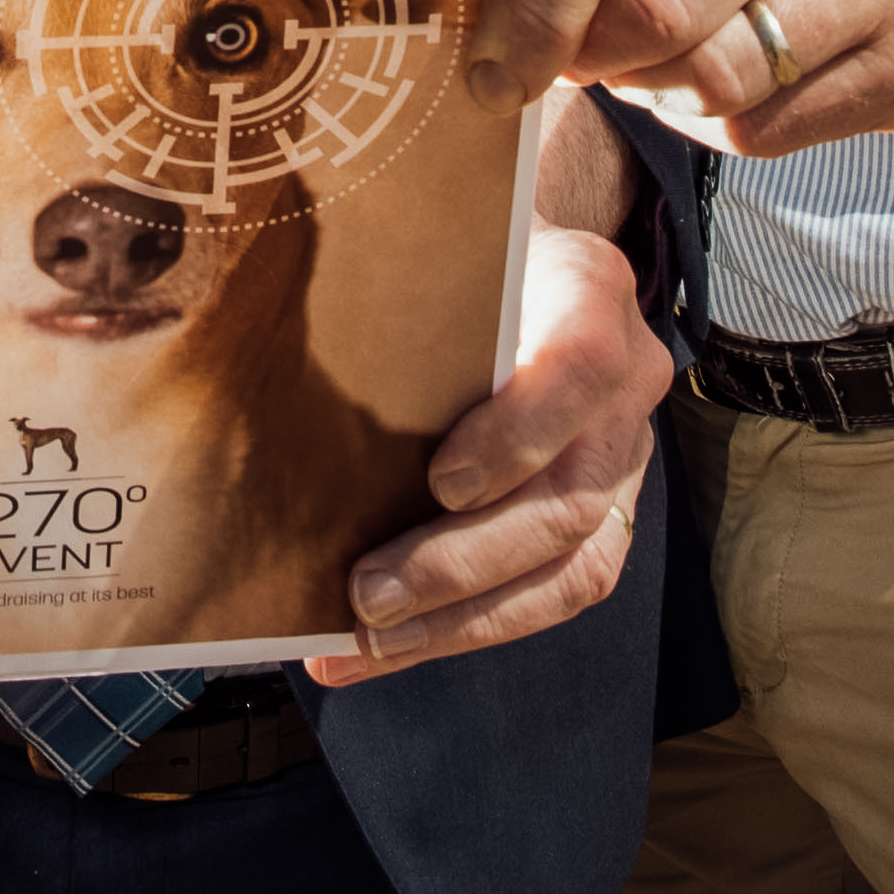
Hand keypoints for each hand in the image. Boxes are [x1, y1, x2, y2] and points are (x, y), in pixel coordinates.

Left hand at [306, 102, 668, 681]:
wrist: (531, 261)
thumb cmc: (469, 258)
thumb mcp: (445, 241)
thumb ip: (395, 279)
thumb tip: (266, 311)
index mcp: (589, 291)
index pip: (578, 365)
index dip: (518, 434)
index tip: (442, 480)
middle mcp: (627, 383)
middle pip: (566, 499)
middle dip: (461, 563)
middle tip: (367, 595)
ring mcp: (623, 459)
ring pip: (570, 568)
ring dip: (461, 620)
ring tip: (365, 641)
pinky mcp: (605, 518)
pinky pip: (551, 594)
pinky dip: (462, 631)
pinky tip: (380, 652)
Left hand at [465, 0, 893, 156]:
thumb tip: (500, 25)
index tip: (493, 56)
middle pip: (659, 5)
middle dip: (588, 53)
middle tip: (574, 58)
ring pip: (715, 79)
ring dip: (654, 91)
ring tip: (656, 60)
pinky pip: (771, 130)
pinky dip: (717, 122)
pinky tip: (728, 76)